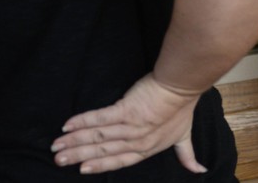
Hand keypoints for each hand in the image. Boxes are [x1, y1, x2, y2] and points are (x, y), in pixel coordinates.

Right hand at [52, 74, 204, 174]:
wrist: (181, 86)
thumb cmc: (182, 108)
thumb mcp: (184, 136)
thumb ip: (186, 155)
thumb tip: (199, 171)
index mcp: (147, 148)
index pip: (119, 160)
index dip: (100, 166)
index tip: (82, 169)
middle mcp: (136, 141)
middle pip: (103, 151)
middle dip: (79, 156)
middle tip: (59, 160)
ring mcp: (130, 126)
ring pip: (97, 137)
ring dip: (75, 141)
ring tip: (57, 146)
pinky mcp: (126, 110)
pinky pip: (100, 118)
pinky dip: (83, 122)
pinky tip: (68, 125)